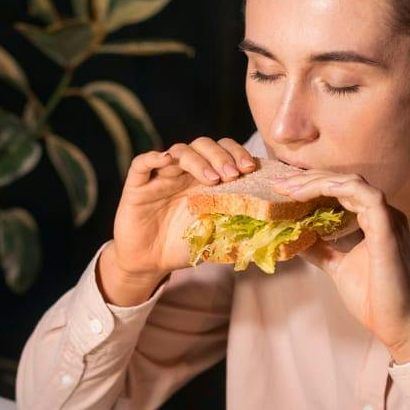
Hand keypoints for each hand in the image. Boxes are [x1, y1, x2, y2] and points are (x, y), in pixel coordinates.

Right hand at [99, 137, 256, 304]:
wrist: (149, 264)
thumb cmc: (183, 248)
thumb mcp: (216, 237)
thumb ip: (238, 228)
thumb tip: (272, 231)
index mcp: (205, 180)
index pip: (224, 153)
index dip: (238, 154)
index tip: (250, 169)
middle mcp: (184, 173)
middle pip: (204, 146)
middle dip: (222, 156)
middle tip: (234, 175)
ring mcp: (161, 177)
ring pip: (179, 151)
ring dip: (198, 160)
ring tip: (213, 180)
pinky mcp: (137, 186)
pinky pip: (142, 163)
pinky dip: (153, 157)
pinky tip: (165, 159)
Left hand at [274, 169, 409, 362]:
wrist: (397, 324)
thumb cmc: (374, 298)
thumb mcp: (337, 267)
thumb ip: (320, 250)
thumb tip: (294, 240)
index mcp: (374, 220)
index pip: (341, 191)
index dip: (311, 186)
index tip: (282, 189)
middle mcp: (383, 215)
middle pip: (343, 182)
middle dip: (308, 180)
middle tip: (278, 183)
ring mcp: (389, 220)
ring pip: (353, 183)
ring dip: (319, 182)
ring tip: (290, 188)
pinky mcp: (389, 230)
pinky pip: (368, 197)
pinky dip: (342, 189)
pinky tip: (318, 190)